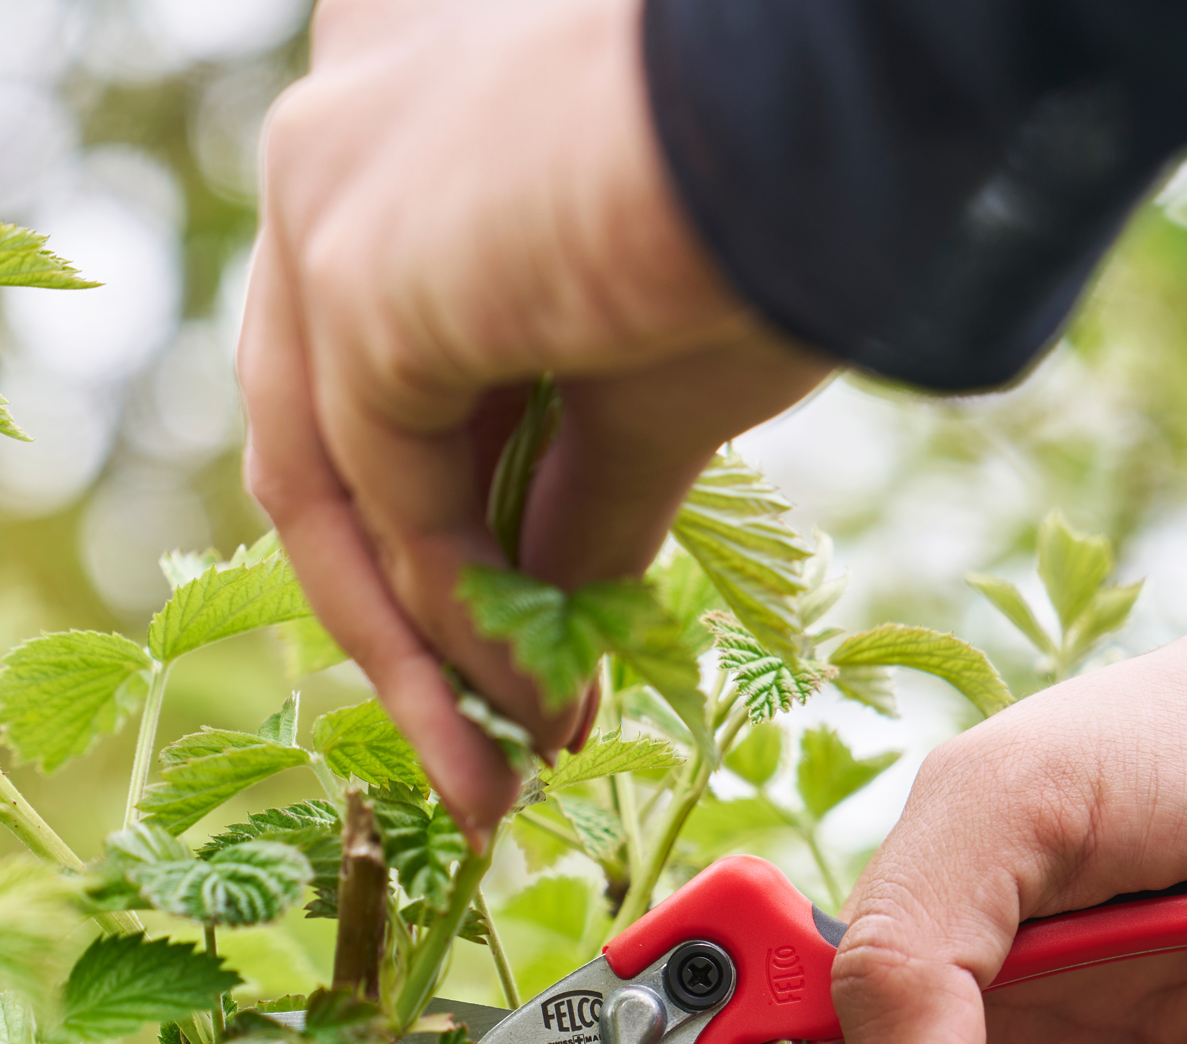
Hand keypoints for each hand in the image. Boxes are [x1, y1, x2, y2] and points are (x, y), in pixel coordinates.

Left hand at [239, 0, 831, 839]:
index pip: (384, 404)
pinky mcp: (354, 262)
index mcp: (406, 154)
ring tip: (506, 775)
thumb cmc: (790, 225)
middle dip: (414, 639)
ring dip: (427, 657)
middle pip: (333, 455)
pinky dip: (454, 620)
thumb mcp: (654, 397)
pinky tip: (531, 704)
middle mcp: (338, 154)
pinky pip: (385, 496)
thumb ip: (576, 503)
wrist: (857, 126)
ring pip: (333, 484)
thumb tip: (548, 629)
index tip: (532, 689)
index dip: (452, 566)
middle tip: (488, 771)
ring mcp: (329, 197)